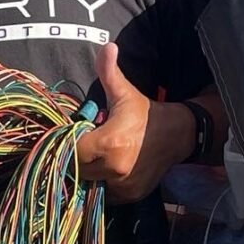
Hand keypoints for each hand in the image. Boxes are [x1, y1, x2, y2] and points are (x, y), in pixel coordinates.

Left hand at [76, 43, 192, 203]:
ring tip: (91, 157)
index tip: (69, 134)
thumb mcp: (125, 92)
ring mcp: (123, 186)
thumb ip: (110, 72)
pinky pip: (103, 194)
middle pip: (76, 169)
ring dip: (85, 172)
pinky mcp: (129, 196)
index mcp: (110, 143)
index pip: (71, 150)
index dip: (65, 142)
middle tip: (80, 145)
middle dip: (73, 158)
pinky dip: (99, 184)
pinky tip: (104, 168)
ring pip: (88, 184)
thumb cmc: (145, 113)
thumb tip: (107, 47)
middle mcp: (115, 169)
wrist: (178, 136)